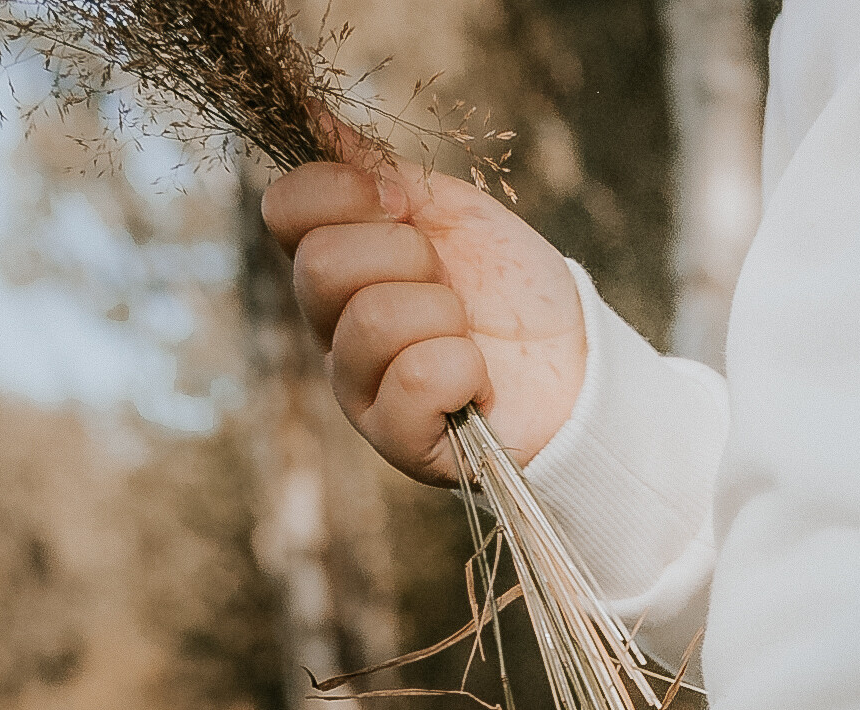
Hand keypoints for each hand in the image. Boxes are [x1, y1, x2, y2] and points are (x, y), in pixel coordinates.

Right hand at [262, 147, 586, 485]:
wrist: (575, 366)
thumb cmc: (510, 291)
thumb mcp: (452, 212)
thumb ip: (384, 171)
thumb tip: (318, 120)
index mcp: (337, 266)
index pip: (285, 210)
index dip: (341, 191)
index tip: (400, 201)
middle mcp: (331, 327)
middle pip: (321, 266)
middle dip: (406, 255)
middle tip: (446, 279)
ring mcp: (358, 388)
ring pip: (373, 320)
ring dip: (442, 314)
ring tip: (465, 332)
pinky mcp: (397, 439)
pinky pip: (414, 379)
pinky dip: (462, 368)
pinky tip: (477, 380)